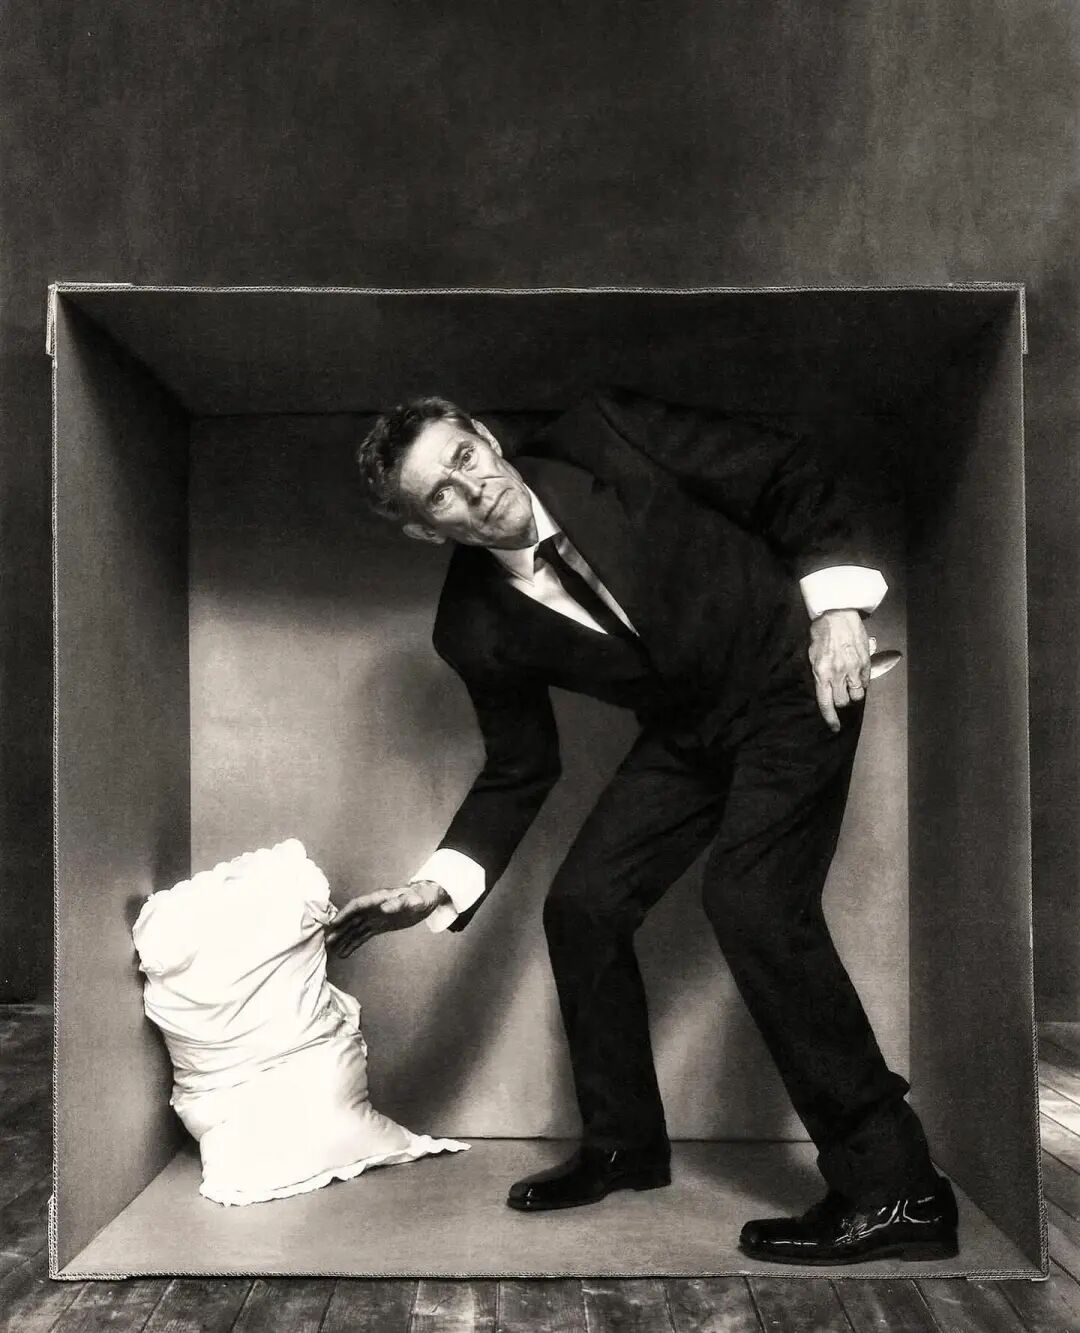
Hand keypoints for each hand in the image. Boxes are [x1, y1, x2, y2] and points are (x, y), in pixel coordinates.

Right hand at [323, 881, 449, 956]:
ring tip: (330, 950)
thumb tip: (385, 907)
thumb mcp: (414, 900)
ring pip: (354, 928)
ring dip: (342, 938)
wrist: (427, 899)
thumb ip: (400, 903)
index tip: (332, 923)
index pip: (357, 906)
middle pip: (351, 918)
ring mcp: (374, 917)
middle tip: (326, 941)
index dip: (344, 914)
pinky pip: (362, 935)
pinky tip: (344, 953)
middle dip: (339, 929)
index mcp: (378, 899)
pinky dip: (353, 944)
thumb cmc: (421, 896)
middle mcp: (373, 908)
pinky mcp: (378, 926)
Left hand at [808, 609, 875, 732]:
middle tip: (839, 693)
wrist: (838, 614)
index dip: (830, 718)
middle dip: (842, 701)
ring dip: (853, 693)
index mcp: (822, 673)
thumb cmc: (821, 632)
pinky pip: (866, 682)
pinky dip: (862, 682)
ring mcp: (855, 669)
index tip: (834, 728)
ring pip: (858, 695)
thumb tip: (823, 686)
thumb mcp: (812, 654)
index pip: (826, 703)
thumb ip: (818, 672)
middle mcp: (839, 674)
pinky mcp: (866, 662)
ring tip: (849, 685)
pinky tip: (857, 674)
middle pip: (844, 702)